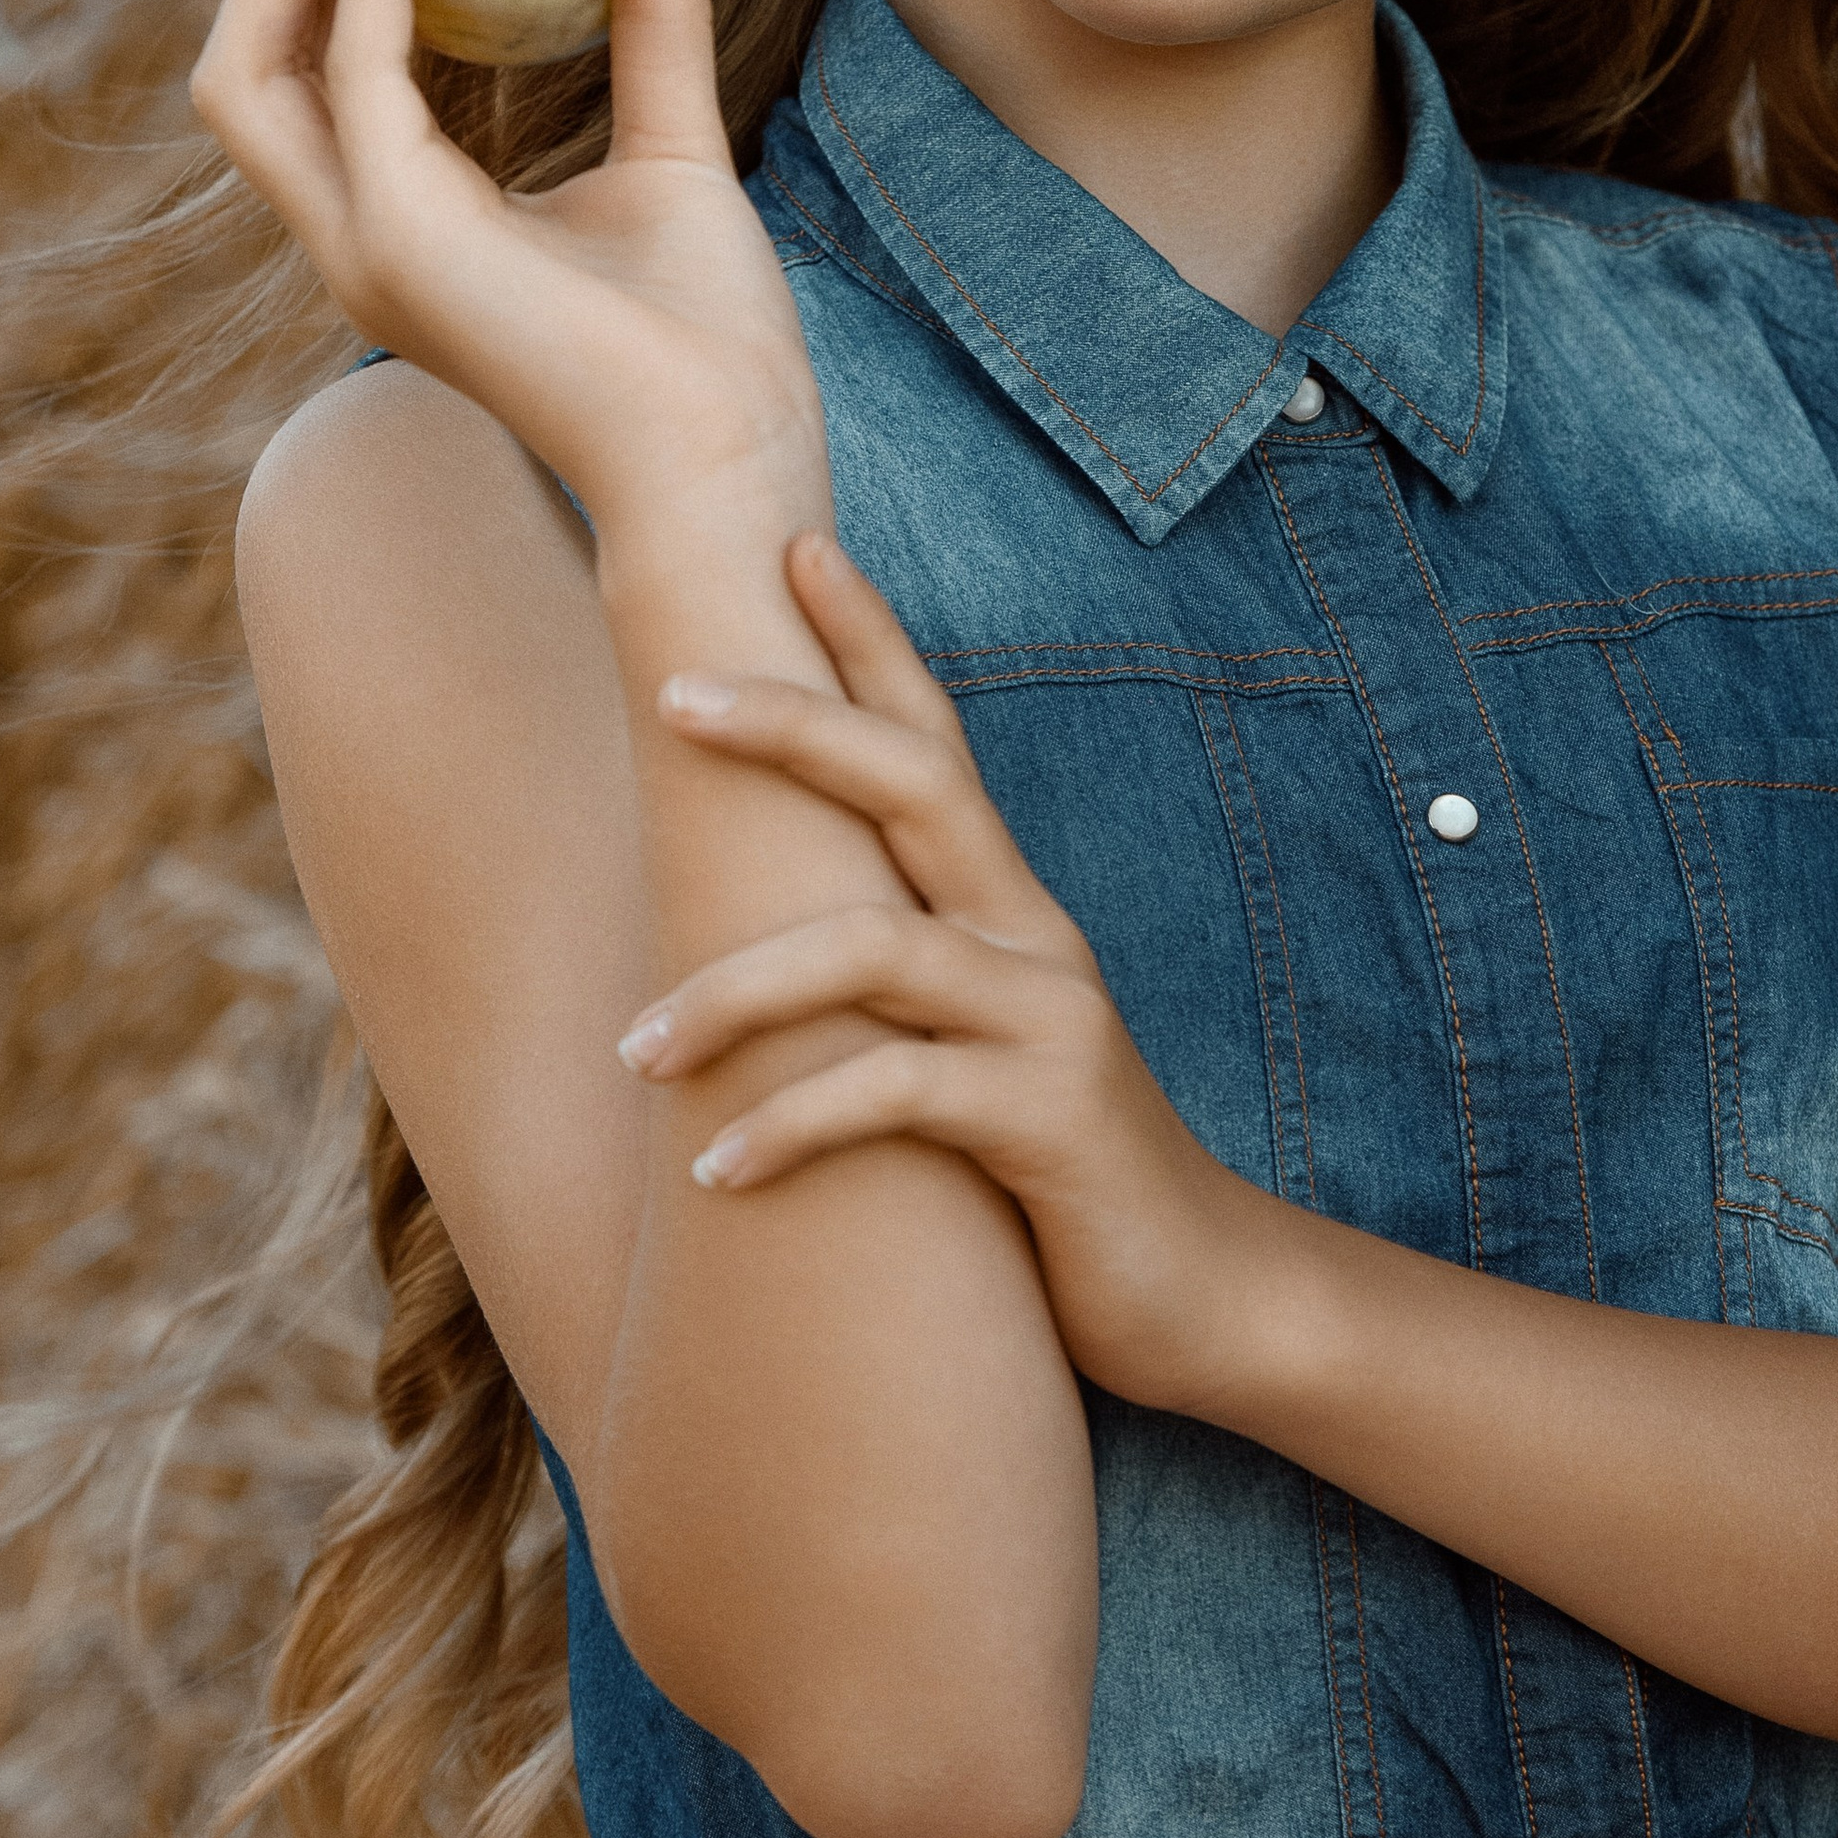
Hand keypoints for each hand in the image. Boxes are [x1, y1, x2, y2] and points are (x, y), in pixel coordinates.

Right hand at [190, 0, 824, 526]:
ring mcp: (364, 246)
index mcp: (408, 226)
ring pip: (246, 69)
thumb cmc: (713, 336)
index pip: (310, 78)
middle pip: (246, 64)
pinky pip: (353, 68)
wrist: (731, 450)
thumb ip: (655, 22)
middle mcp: (359, 239)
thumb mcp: (676, 145)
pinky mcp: (400, 239)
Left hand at [617, 531, 1265, 1411]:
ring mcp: (1045, 1019)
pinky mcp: (1045, 1117)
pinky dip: (792, 1124)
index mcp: (1007, 906)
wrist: (1201, 1293)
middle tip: (669, 691)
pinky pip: (895, 1096)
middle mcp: (1031, 934)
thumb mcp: (972, 1052)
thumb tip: (759, 942)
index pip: (933, 739)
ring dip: (736, 992)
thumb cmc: (1055, 1169)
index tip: (794, 544)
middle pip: (911, 783)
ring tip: (636, 1050)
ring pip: (874, 949)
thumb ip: (899, 988)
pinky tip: (714, 1172)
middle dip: (793, 724)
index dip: (871, 638)